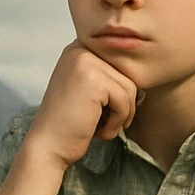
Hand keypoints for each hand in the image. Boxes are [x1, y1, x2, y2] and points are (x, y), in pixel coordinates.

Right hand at [26, 40, 140, 171]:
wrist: (48, 146)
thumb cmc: (71, 123)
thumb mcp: (88, 90)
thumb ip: (108, 75)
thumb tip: (145, 74)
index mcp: (79, 48)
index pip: (120, 64)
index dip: (120, 92)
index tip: (106, 111)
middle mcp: (80, 49)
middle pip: (127, 75)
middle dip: (123, 105)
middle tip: (107, 123)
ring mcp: (85, 62)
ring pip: (129, 88)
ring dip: (122, 115)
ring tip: (103, 128)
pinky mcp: (92, 80)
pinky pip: (124, 100)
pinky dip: (117, 122)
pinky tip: (100, 132)